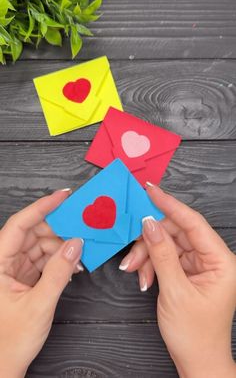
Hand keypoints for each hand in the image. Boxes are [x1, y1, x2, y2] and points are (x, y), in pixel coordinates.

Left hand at [0, 190, 83, 377]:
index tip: (63, 196)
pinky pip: (43, 260)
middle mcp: (3, 262)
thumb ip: (59, 272)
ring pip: (40, 246)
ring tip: (81, 249)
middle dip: (58, 229)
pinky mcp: (22, 279)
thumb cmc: (10, 342)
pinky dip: (59, 260)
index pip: (20, 225)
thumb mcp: (39, 304)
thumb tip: (75, 244)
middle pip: (33, 233)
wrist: (3, 367)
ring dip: (61, 246)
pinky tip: (72, 264)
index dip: (42, 207)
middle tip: (81, 224)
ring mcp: (13, 270)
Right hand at [120, 185, 235, 377]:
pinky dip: (151, 265)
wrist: (197, 361)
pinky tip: (143, 278)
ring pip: (167, 245)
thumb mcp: (175, 290)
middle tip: (132, 250)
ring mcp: (199, 265)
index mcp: (220, 261)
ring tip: (135, 271)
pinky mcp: (187, 271)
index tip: (151, 191)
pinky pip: (165, 257)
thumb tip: (149, 224)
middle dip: (151, 241)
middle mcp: (211, 259)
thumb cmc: (195, 333)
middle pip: (176, 233)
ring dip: (148, 256)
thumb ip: (161, 254)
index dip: (170, 205)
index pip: (193, 223)